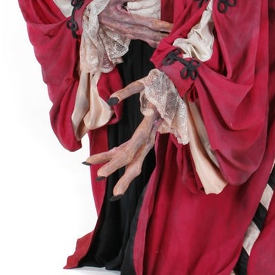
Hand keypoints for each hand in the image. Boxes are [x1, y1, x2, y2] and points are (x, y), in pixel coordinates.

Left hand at [84, 80, 160, 197]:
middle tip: (111, 191)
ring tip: (99, 175)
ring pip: (132, 157)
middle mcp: (150, 135)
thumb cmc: (160, 83)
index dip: (115, 163)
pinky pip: (130, 146)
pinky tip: (103, 156)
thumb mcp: (143, 83)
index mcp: (149, 126)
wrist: (175, 84)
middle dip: (123, 178)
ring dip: (116, 165)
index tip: (101, 173)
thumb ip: (127, 91)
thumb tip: (111, 100)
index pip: (130, 150)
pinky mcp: (146, 134)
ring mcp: (148, 136)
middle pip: (135, 161)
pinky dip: (117, 152)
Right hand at [98, 0, 172, 47]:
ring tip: (174, 41)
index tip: (173, 26)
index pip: (148, 23)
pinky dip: (155, 42)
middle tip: (179, 35)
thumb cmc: (110, 6)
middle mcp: (129, 30)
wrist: (95, 18)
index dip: (161, 25)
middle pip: (150, 34)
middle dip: (165, 35)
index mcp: (127, 20)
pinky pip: (145, 41)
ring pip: (148, 40)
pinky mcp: (131, 37)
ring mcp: (130, 36)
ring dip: (162, 41)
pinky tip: (164, 43)